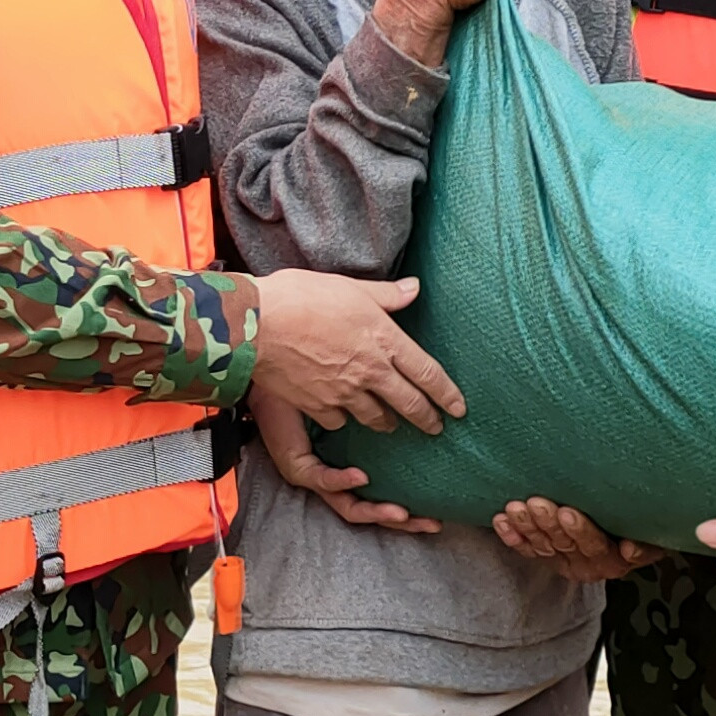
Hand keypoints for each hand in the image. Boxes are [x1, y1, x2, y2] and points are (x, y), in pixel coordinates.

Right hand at [244, 269, 463, 435]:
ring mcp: (344, 393)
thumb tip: (414, 288)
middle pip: (409, 404)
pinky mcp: (318, 405)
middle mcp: (371, 372)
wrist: (257, 325)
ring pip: (376, 418)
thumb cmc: (302, 297)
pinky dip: (344, 419)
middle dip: (426, 419)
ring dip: (387, 422)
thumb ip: (387, 295)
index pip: (428, 373)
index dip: (447, 394)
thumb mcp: (351, 287)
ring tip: (390, 424)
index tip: (458, 409)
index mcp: (384, 340)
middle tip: (435, 427)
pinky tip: (342, 415)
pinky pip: (339, 421)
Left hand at [251, 387, 438, 535]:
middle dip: (403, 520)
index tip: (439, 508)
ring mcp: (316, 476)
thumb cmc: (315, 378)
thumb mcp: (360, 395)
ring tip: (403, 512)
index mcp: (352, 464)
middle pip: (373, 508)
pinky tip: (362, 477)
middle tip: (431, 522)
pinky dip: (342, 480)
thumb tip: (427, 400)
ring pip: (348, 506)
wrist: (277, 367)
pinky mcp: (298, 467)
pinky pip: (322, 479)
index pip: (386, 492)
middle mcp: (336, 477)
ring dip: (376, 511)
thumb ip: (389, 403)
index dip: (412, 505)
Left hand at [492, 499, 655, 580]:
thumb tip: (630, 549)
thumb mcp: (654, 536)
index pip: (595, 546)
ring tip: (515, 508)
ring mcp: (563, 561)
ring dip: (527, 526)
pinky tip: (500, 520)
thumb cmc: (643, 527)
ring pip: (542, 545)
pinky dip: (512, 534)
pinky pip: (526, 548)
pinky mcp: (546, 556)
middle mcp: (587, 565)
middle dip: (548, 523)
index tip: (568, 512)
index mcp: (614, 561)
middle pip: (564, 544)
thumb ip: (647, 544)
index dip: (580, 531)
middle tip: (536, 503)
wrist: (628, 532)